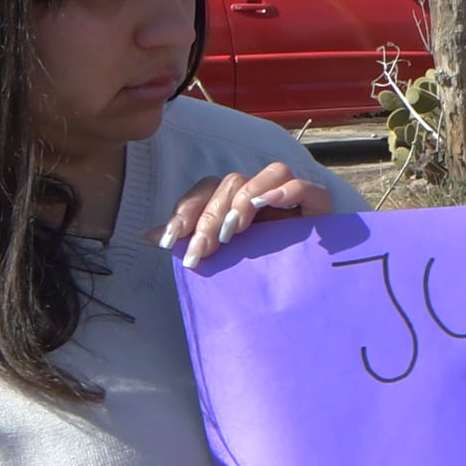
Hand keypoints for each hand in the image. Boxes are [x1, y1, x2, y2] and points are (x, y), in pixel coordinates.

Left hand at [161, 162, 334, 268]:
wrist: (314, 292)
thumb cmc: (267, 273)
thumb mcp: (224, 259)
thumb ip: (191, 242)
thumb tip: (147, 235)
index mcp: (237, 203)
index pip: (206, 191)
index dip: (185, 212)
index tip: (169, 242)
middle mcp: (262, 193)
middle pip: (231, 183)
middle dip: (211, 217)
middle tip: (205, 250)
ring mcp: (290, 195)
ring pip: (267, 172)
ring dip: (245, 200)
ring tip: (234, 230)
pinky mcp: (318, 203)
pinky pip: (302, 185)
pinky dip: (284, 191)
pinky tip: (269, 206)